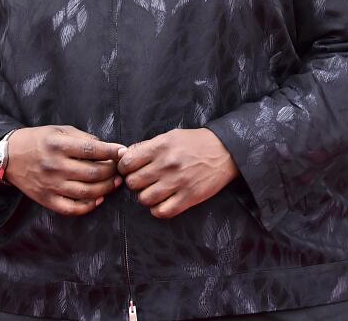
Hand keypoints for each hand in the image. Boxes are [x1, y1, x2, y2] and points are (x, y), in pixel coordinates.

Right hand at [3, 125, 123, 215]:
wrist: (10, 157)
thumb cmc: (39, 140)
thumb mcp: (59, 131)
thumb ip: (83, 138)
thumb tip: (109, 148)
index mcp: (58, 145)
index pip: (91, 150)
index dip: (111, 152)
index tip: (123, 152)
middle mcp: (55, 166)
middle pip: (93, 173)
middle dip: (112, 171)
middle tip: (120, 169)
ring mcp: (51, 185)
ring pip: (87, 192)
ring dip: (106, 188)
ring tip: (114, 183)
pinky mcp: (47, 200)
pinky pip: (72, 208)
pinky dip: (89, 206)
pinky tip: (98, 199)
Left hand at [117, 128, 238, 218]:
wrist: (225, 152)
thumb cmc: (194, 143)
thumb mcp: (170, 136)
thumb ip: (146, 147)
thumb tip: (122, 156)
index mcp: (161, 147)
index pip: (127, 163)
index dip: (124, 168)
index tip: (130, 170)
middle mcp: (167, 164)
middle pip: (133, 183)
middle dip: (135, 183)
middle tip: (143, 181)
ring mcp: (178, 182)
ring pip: (145, 199)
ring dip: (146, 197)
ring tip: (153, 191)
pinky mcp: (189, 197)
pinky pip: (162, 211)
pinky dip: (158, 210)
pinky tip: (162, 202)